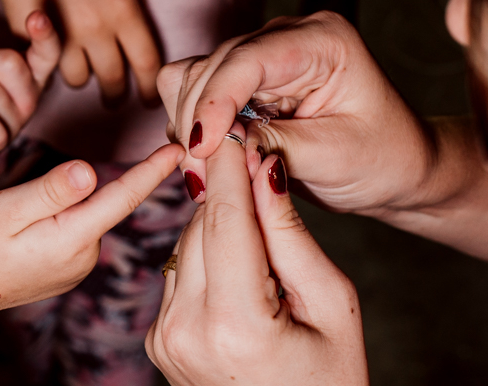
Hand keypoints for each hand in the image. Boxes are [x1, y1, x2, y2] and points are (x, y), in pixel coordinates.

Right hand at [0, 0, 160, 102]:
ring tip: (77, 62)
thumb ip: (127, 8)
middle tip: (112, 97)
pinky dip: (51, 62)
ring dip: (80, 74)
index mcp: (123, 9)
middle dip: (114, 94)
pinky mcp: (31, 38)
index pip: (146, 65)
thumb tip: (136, 42)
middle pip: (112, 81)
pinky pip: (46, 64)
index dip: (148, 89)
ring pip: (77, 79)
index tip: (147, 99)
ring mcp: (60, 36)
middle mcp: (95, 28)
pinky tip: (51, 47)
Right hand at [0, 144, 183, 314]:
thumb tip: (90, 170)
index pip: (123, 198)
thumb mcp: (9, 208)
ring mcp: (79, 265)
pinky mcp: (69, 268)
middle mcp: (86, 255)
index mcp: (74, 237)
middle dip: (87, 186)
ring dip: (68, 205)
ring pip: (88, 217)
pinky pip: (78, 232)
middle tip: (37, 191)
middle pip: (103, 204)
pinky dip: (65, 220)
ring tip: (20, 217)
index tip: (179, 148)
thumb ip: (52, 189)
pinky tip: (31, 228)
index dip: (152, 170)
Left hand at [146, 130, 367, 385]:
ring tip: (261, 246)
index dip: (229, 168)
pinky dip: (205, 261)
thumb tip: (262, 168)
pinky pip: (178, 274)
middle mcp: (185, 330)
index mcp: (235, 324)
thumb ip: (290, 235)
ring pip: (184, 246)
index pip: (224, 220)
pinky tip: (239, 276)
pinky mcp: (156, 340)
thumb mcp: (332, 306)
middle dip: (228, 196)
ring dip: (217, 229)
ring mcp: (163, 338)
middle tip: (257, 169)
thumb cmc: (329, 380)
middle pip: (200, 228)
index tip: (235, 127)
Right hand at [157, 11, 441, 215]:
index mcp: (321, 40)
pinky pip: (191, 92)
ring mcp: (258, 55)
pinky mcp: (240, 80)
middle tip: (200, 179)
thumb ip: (276, 144)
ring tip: (204, 175)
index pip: (248, 59)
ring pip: (191, 78)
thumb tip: (217, 144)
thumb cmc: (383, 159)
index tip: (202, 148)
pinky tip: (208, 160)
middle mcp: (283, 37)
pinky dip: (191, 127)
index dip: (215, 101)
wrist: (394, 170)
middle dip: (197, 122)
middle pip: (210, 67)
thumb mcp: (337, 156)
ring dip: (189, 126)